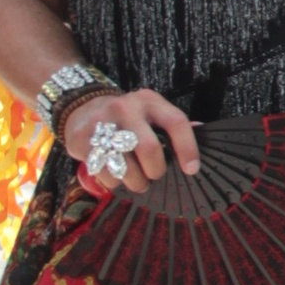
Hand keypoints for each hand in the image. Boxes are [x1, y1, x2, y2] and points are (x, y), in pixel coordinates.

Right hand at [60, 87, 196, 190]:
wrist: (83, 107)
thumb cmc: (127, 116)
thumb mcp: (150, 111)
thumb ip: (172, 123)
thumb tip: (202, 130)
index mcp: (150, 101)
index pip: (175, 121)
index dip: (187, 148)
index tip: (191, 169)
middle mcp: (127, 108)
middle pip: (149, 148)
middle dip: (155, 170)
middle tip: (154, 176)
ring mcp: (103, 122)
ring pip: (125, 165)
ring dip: (135, 181)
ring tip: (137, 182)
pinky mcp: (83, 139)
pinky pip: (104, 172)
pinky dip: (114, 182)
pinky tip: (116, 176)